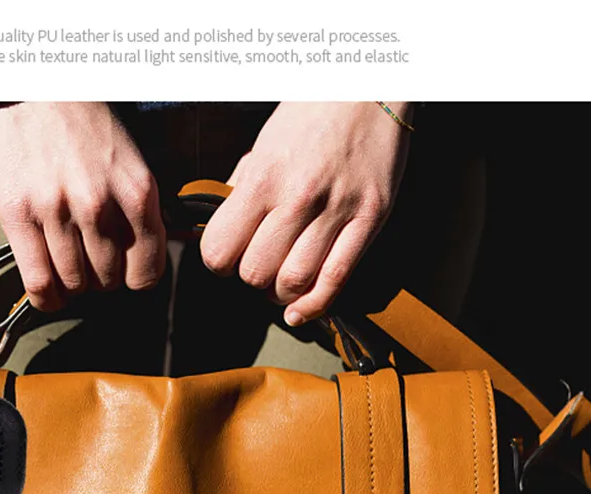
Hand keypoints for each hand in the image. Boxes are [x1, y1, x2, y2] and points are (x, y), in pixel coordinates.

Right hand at [0, 102, 165, 311]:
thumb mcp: (131, 164)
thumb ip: (141, 212)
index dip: (136, 278)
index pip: (147, 272)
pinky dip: (46, 296)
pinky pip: (39, 282)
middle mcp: (98, 205)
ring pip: (75, 285)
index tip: (127, 272)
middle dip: (102, 277)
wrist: (34, 87)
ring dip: (73, 284)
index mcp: (136, 193)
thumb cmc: (85, 127)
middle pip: (109, 281)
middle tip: (91, 258)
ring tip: (68, 262)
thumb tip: (150, 259)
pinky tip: (49, 289)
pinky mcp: (19, 215)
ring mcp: (57, 211)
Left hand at [199, 101, 412, 324]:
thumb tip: (224, 232)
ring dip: (281, 293)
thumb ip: (242, 190)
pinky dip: (313, 306)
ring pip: (294, 282)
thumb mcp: (263, 145)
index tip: (227, 258)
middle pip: (256, 273)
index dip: (219, 262)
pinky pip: (337, 279)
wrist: (371, 84)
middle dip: (251, 278)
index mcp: (263, 176)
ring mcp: (338, 210)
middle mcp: (298, 196)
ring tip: (281, 281)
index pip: (220, 250)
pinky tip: (299, 312)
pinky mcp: (370, 219)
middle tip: (259, 265)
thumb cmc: (311, 114)